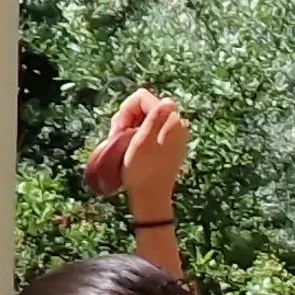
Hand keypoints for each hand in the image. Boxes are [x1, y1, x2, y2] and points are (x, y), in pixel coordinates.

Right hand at [90, 89, 191, 212]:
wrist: (152, 197)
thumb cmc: (143, 171)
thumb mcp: (143, 142)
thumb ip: (154, 119)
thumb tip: (168, 101)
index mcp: (172, 121)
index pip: (141, 97)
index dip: (125, 110)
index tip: (118, 130)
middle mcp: (177, 125)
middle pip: (143, 106)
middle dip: (126, 118)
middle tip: (116, 137)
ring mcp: (174, 134)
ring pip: (144, 117)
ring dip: (128, 126)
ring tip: (121, 143)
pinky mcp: (169, 144)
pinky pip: (149, 129)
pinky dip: (136, 134)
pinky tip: (129, 147)